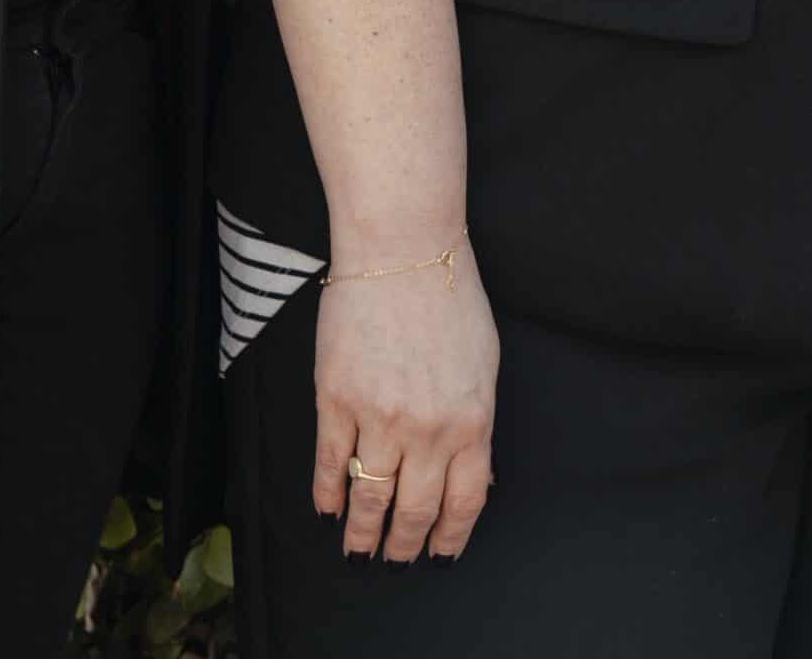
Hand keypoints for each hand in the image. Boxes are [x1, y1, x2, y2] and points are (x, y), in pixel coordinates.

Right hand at [312, 240, 499, 562]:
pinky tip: (328, 511)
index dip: (449, 538)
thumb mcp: (484, 365)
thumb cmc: (449, 297)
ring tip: (357, 553)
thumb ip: (477, 424)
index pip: (463, 503)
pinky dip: (328, 495)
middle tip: (394, 564)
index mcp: (472, 420)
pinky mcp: (336, 399)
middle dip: (404, 547)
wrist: (403, 247)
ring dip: (361, 534)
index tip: (439, 557)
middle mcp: (428, 428)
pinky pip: (331, 464)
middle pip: (414, 510)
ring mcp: (379, 416)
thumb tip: (475, 478)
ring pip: (369, 497)